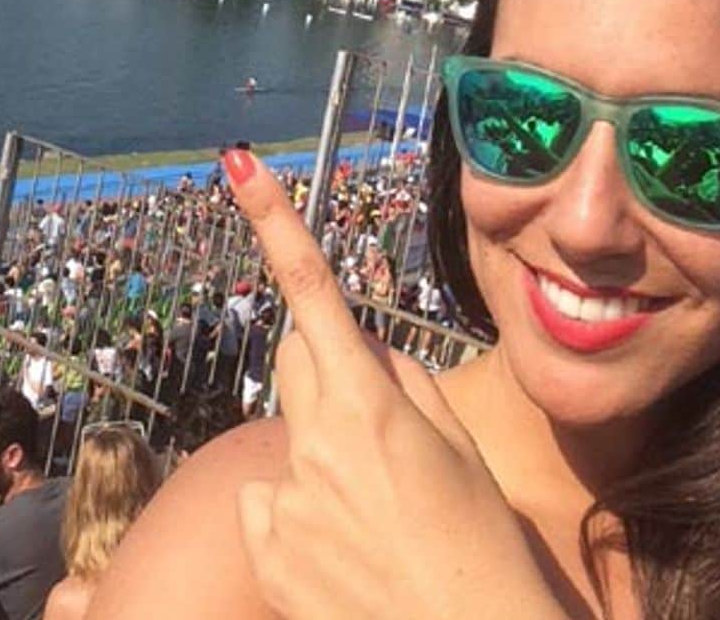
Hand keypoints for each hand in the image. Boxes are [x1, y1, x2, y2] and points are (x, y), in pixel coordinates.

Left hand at [222, 150, 567, 619]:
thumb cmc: (482, 549)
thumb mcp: (461, 451)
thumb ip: (404, 383)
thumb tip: (360, 344)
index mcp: (368, 408)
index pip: (314, 294)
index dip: (274, 224)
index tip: (237, 165)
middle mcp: (313, 442)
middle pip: (297, 362)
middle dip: (330, 372)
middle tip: (384, 435)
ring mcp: (281, 497)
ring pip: (291, 440)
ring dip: (323, 458)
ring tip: (378, 520)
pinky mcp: (261, 544)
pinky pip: (268, 502)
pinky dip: (299, 516)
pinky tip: (345, 553)